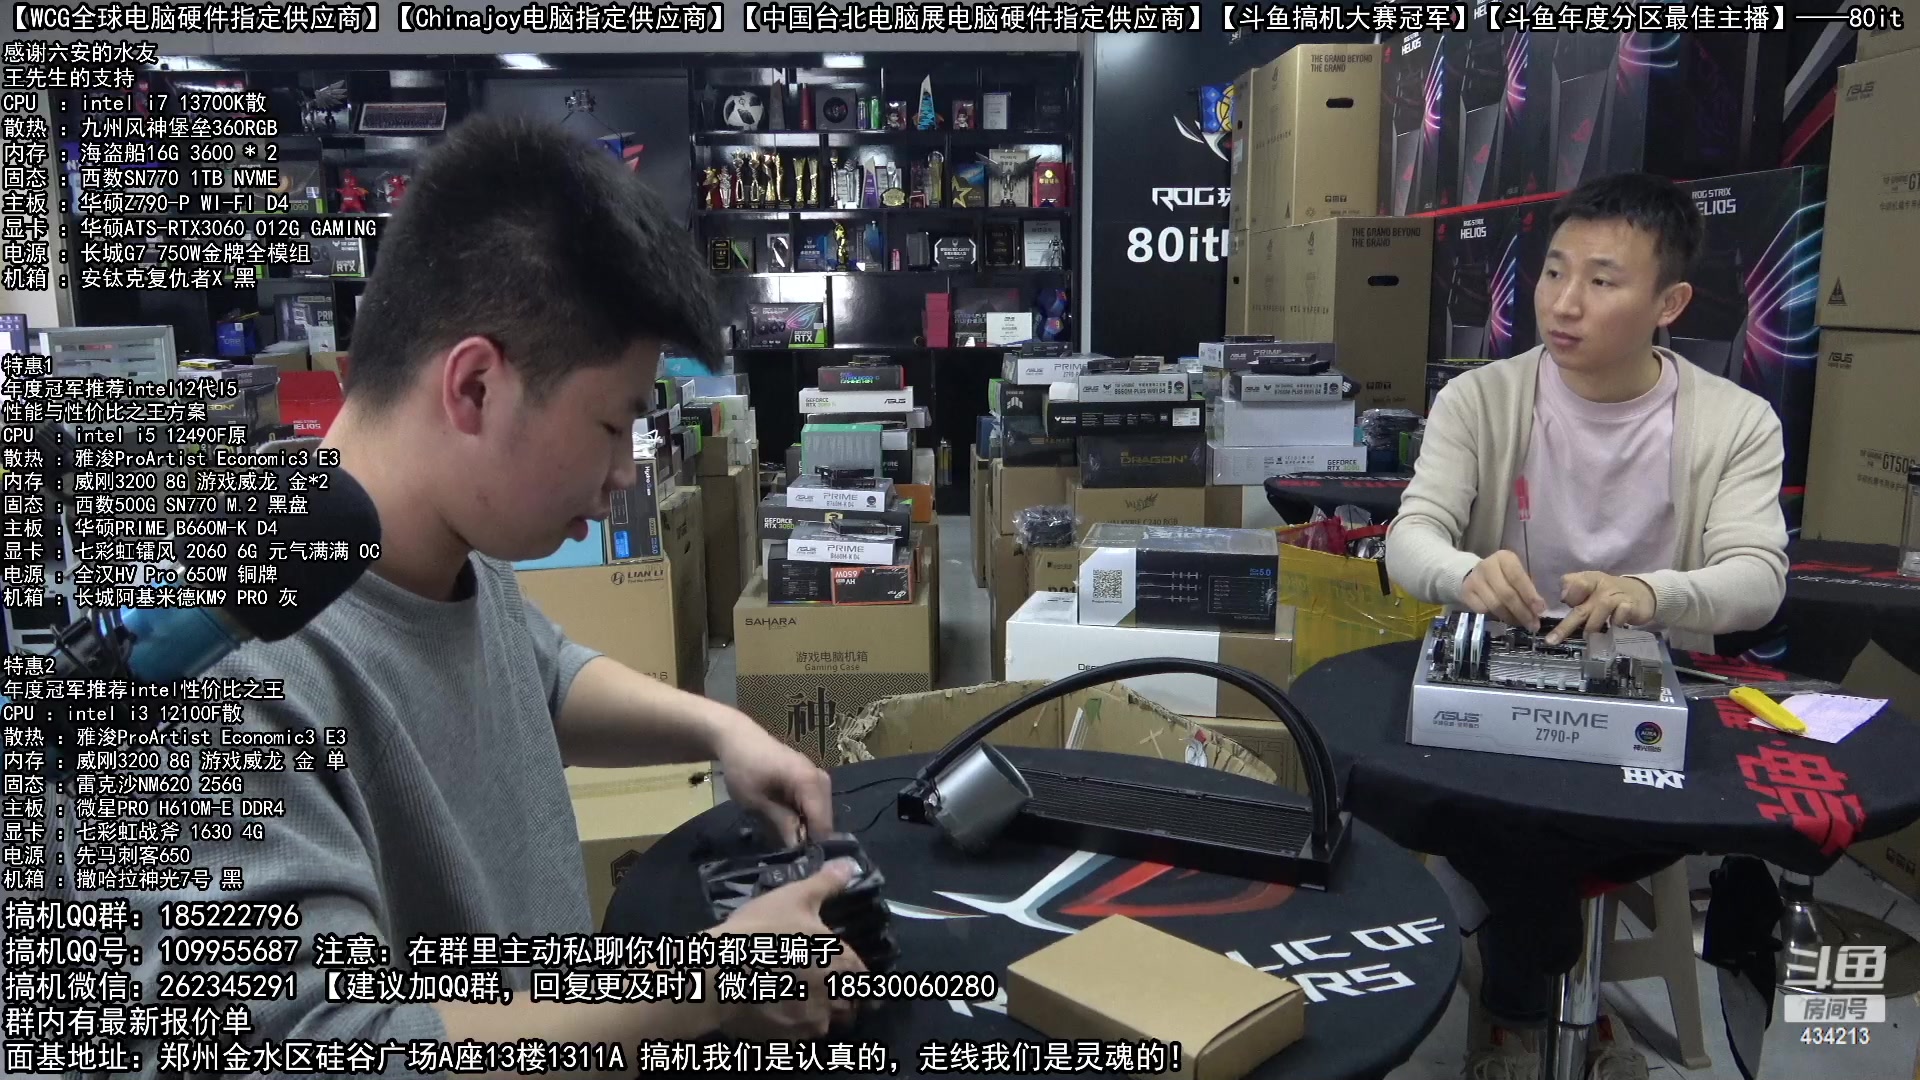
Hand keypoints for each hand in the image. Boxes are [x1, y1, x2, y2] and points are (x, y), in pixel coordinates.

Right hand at [707, 858, 865, 1038]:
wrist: (719, 972)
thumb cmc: (762, 930)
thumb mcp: (796, 897)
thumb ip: (827, 884)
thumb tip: (852, 865)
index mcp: (844, 964)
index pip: (865, 979)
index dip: (854, 975)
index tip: (843, 972)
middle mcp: (835, 998)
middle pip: (848, 1004)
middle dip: (837, 997)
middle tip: (813, 984)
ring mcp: (811, 1023)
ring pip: (824, 1023)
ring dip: (815, 1013)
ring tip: (792, 998)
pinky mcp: (786, 1041)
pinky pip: (797, 1037)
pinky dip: (790, 1026)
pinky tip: (772, 1009)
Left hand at [716, 719, 834, 845]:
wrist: (738, 738)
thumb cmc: (743, 768)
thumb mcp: (757, 800)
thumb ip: (782, 823)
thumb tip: (799, 848)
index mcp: (810, 783)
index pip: (823, 825)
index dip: (812, 846)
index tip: (797, 862)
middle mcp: (822, 779)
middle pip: (825, 821)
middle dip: (810, 839)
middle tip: (788, 852)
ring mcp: (819, 778)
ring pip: (821, 815)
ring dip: (806, 828)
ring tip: (785, 837)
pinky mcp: (812, 779)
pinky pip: (816, 805)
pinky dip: (804, 816)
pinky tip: (788, 822)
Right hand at [1460, 550, 1547, 630]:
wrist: (1474, 573)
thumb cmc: (1504, 575)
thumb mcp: (1517, 574)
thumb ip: (1528, 588)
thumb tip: (1539, 610)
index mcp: (1504, 558)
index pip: (1517, 578)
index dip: (1530, 595)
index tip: (1540, 610)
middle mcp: (1487, 567)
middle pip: (1506, 594)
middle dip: (1522, 612)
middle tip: (1533, 625)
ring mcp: (1474, 580)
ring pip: (1495, 605)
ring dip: (1511, 618)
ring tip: (1522, 624)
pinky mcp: (1466, 593)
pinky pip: (1484, 611)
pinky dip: (1497, 618)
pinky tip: (1506, 619)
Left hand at [1548, 572, 1656, 644]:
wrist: (1641, 593)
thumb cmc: (1609, 593)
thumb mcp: (1590, 590)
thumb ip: (1573, 592)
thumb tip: (1563, 597)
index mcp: (1588, 580)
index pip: (1571, 583)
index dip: (1568, 595)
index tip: (1566, 603)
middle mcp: (1601, 586)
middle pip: (1581, 606)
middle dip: (1566, 626)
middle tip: (1553, 640)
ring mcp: (1617, 595)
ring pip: (1601, 608)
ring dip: (1592, 626)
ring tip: (1588, 636)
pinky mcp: (1631, 605)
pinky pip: (1621, 613)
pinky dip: (1616, 622)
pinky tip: (1614, 626)